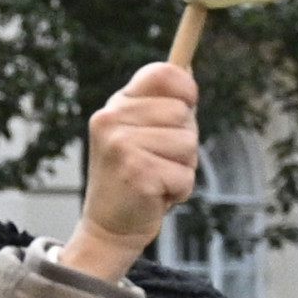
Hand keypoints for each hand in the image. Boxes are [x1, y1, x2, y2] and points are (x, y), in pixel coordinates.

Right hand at [61, 63, 200, 280]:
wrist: (109, 226)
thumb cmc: (134, 177)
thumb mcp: (141, 134)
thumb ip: (162, 107)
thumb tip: (187, 71)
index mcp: (115, 105)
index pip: (163, 73)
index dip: (186, 87)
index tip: (187, 104)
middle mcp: (112, 119)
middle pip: (184, 113)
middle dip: (185, 141)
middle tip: (160, 160)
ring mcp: (122, 146)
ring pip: (188, 144)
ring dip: (183, 167)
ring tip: (157, 178)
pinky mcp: (137, 173)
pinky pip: (185, 175)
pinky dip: (180, 190)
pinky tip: (156, 195)